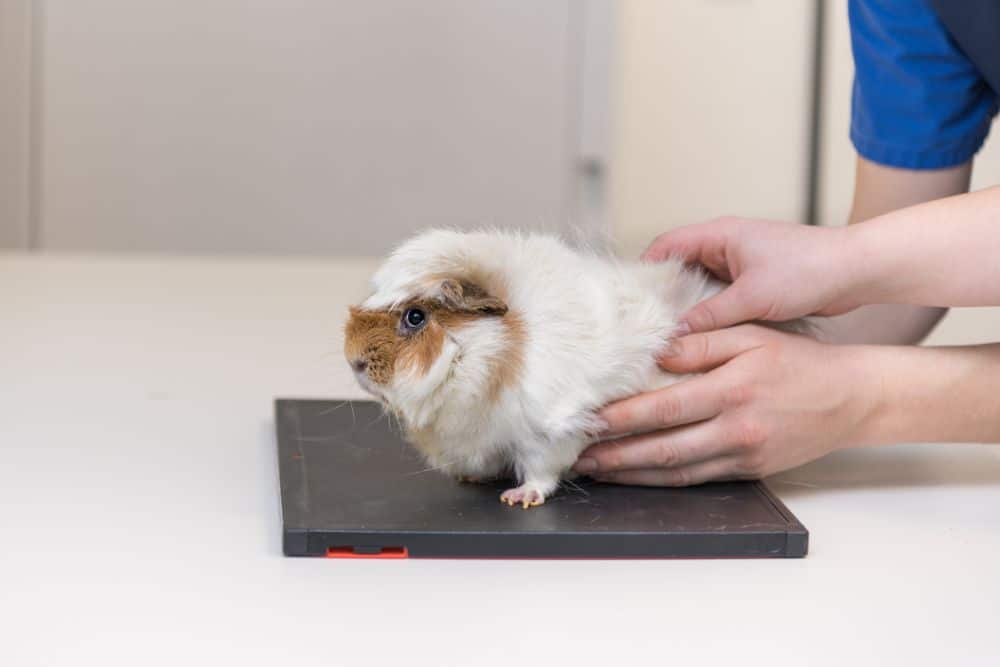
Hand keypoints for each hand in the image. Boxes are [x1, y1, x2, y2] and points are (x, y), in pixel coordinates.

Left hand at [573, 325, 879, 485]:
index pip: (665, 407)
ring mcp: (743, 454)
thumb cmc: (799, 360)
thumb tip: (657, 350)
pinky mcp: (749, 470)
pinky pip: (698, 479)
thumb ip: (702, 342)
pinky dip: (664, 480)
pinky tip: (639, 476)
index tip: (591, 421)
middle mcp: (736, 428)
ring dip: (633, 474)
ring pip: (677, 471)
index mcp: (733, 389)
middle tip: (580, 456)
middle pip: (664, 448)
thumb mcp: (751, 335)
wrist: (852, 397)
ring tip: (598, 471)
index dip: (624, 418)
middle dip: (617, 455)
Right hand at [643, 217, 859, 333]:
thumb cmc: (811, 270)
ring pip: (698, 286)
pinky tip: (702, 338)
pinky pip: (719, 298)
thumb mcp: (753, 296)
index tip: (631, 300)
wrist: (858, 271)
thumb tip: (675, 334)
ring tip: (669, 335)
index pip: (666, 245)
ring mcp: (740, 265)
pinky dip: (709, 314)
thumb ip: (711, 315)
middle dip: (662, 294)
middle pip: (678, 267)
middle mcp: (726, 246)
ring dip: (687, 307)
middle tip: (645, 324)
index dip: (645, 270)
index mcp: (720, 234)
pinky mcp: (754, 283)